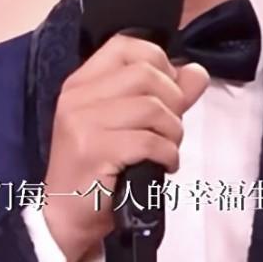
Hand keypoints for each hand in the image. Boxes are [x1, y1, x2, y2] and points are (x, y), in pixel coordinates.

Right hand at [42, 34, 208, 260]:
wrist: (65, 217)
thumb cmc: (99, 167)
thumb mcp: (127, 124)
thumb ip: (163, 95)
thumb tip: (197, 72)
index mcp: (81, 82)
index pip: (124, 45)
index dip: (157, 61)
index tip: (167, 90)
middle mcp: (77, 95)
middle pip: (145, 74)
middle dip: (173, 100)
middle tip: (171, 128)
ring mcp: (82, 122)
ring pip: (151, 107)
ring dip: (173, 132)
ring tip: (167, 149)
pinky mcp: (93, 151)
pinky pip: (149, 141)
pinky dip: (168, 154)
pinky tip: (164, 165)